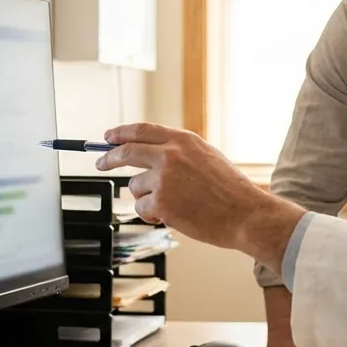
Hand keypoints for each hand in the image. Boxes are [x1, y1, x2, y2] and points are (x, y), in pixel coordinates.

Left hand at [95, 123, 304, 267]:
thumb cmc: (231, 191)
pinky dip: (152, 215)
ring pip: (135, 187)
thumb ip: (180, 152)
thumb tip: (152, 154)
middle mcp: (171, 155)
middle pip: (127, 151)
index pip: (143, 130)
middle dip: (109, 158)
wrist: (246, 214)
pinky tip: (172, 216)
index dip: (121, 133)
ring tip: (172, 205)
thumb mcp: (207, 157)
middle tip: (100, 163)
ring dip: (147, 197)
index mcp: (184, 141)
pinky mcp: (161, 202)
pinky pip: (142, 208)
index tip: (109, 136)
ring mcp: (164, 178)